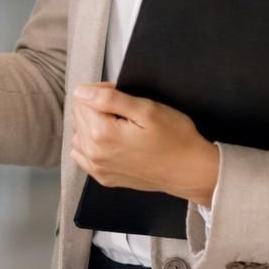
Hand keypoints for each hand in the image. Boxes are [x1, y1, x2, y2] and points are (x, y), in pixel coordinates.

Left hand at [70, 83, 218, 206]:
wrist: (190, 171)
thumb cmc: (175, 139)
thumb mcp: (146, 109)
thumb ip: (109, 99)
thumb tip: (81, 93)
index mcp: (103, 134)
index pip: (83, 99)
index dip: (102, 90)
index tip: (121, 95)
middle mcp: (95, 153)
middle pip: (79, 116)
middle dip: (96, 106)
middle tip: (125, 109)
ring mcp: (98, 168)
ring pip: (79, 135)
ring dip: (91, 125)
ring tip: (118, 124)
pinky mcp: (104, 177)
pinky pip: (82, 155)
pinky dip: (90, 144)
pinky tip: (109, 141)